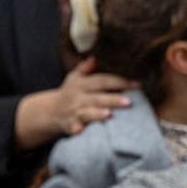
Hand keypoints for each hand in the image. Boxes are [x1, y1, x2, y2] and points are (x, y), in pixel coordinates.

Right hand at [14, 57, 133, 148]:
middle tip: (129, 102)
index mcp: (82, 84)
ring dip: (96, 114)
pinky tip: (81, 131)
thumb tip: (95, 56)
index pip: (102, 81)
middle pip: (97, 97)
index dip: (119, 82)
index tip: (136, 85)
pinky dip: (76, 129)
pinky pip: (73, 127)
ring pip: (86, 113)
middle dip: (112, 99)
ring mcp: (73, 112)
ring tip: (109, 115)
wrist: (50, 111)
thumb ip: (86, 67)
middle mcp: (78, 97)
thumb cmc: (69, 93)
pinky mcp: (69, 125)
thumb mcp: (75, 77)